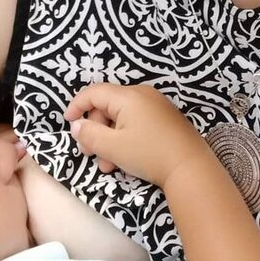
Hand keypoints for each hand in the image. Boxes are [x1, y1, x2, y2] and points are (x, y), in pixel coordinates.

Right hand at [65, 83, 208, 188]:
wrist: (191, 168)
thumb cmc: (149, 154)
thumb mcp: (113, 147)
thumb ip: (90, 135)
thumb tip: (77, 125)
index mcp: (128, 96)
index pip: (94, 92)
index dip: (77, 106)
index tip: (68, 122)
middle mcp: (142, 95)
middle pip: (107, 106)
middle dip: (95, 130)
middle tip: (90, 153)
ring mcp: (156, 106)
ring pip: (121, 118)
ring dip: (109, 139)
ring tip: (107, 166)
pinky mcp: (165, 119)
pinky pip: (136, 122)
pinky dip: (124, 138)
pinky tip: (123, 160)